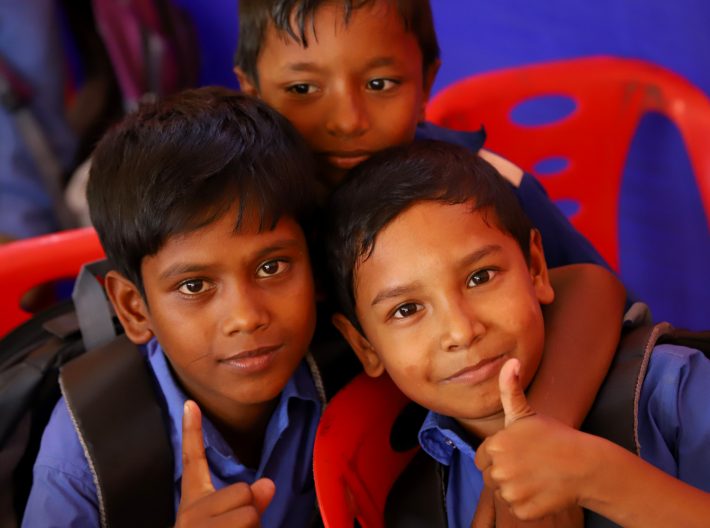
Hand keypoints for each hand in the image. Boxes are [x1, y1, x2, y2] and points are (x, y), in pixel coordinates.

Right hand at [175, 400, 274, 527]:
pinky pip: (250, 524)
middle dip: (249, 511)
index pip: (193, 461)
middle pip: (242, 490)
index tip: (190, 402)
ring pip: (250, 511)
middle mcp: (190, 512)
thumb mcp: (228, 523)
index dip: (192, 431)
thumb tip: (269, 484)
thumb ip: (248, 502)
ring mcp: (196, 525)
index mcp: (194, 503)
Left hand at [475, 359, 591, 521]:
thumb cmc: (554, 436)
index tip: (518, 451)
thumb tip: (510, 361)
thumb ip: (509, 389)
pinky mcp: (522, 510)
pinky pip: (515, 509)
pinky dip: (527, 504)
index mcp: (495, 446)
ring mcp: (510, 492)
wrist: (585, 465)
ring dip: (515, 488)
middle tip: (529, 463)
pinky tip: (542, 490)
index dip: (499, 454)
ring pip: (502, 493)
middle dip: (505, 471)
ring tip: (536, 476)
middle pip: (490, 476)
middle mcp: (498, 470)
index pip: (482, 457)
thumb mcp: (526, 412)